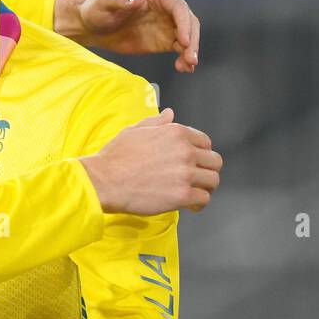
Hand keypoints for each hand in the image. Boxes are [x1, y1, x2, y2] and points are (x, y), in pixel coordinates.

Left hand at [57, 0, 200, 71]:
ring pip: (187, 36)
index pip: (178, 7)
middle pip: (188, 22)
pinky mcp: (163, 39)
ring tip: (187, 66)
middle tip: (190, 58)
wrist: (92, 25)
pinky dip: (183, 58)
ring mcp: (167, 22)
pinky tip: (183, 68)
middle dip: (192, 40)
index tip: (183, 41)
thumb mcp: (105, 1)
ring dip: (190, 51)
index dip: (184, 23)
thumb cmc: (96, 8)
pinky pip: (179, 48)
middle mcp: (166, 4)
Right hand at [79, 109, 221, 215]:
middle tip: (198, 179)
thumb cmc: (114, 157)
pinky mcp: (182, 194)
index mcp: (175, 133)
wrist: (103, 180)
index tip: (196, 162)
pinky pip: (204, 198)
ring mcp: (185, 173)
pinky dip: (200, 203)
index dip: (201, 153)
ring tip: (197, 193)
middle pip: (214, 161)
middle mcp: (185, 151)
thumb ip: (156, 123)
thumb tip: (170, 114)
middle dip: (207, 170)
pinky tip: (192, 205)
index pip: (205, 142)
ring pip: (213, 180)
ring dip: (206, 187)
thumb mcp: (134, 131)